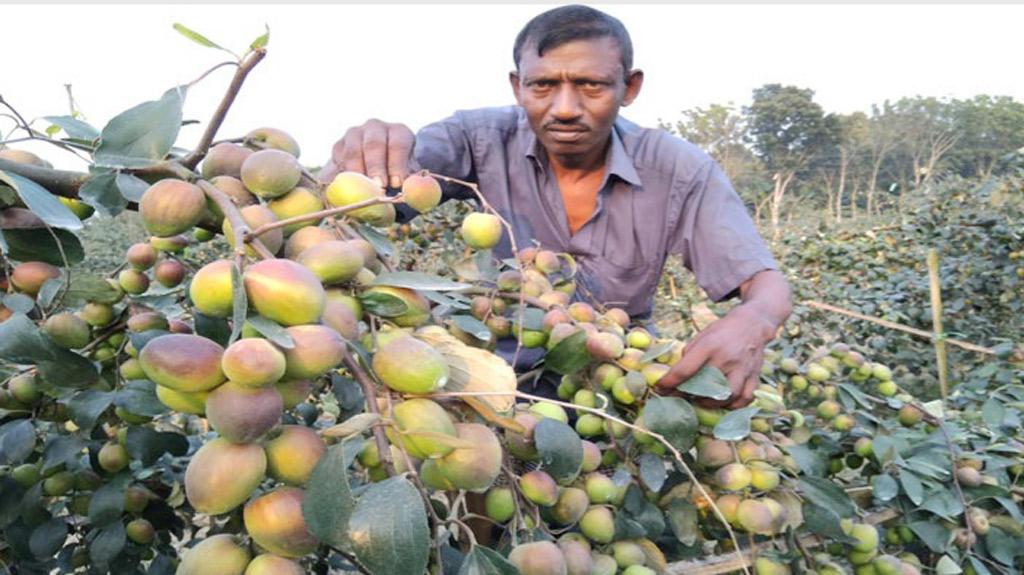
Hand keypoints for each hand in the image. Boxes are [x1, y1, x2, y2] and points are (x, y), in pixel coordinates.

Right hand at [318, 119, 414, 187]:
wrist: (375, 170)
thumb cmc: (397, 174)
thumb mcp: (407, 175)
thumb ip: (408, 181)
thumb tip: (407, 192)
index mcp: (399, 132)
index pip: (398, 144)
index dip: (397, 164)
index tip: (397, 183)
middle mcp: (376, 128)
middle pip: (374, 144)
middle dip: (376, 167)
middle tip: (379, 186)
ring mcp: (355, 134)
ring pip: (354, 152)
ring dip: (358, 172)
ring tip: (363, 191)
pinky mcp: (339, 146)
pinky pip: (340, 160)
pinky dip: (344, 175)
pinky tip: (351, 188)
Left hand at [654, 305, 775, 408]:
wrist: (752, 324)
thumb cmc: (722, 331)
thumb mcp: (701, 336)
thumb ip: (689, 354)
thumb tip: (677, 375)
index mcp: (709, 346)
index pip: (685, 369)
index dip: (669, 382)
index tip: (659, 389)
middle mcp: (726, 359)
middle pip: (705, 386)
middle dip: (689, 396)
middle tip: (679, 397)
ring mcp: (742, 369)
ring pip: (728, 396)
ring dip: (711, 404)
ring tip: (700, 401)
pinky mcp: (754, 376)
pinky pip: (745, 398)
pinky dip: (733, 406)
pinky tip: (722, 404)